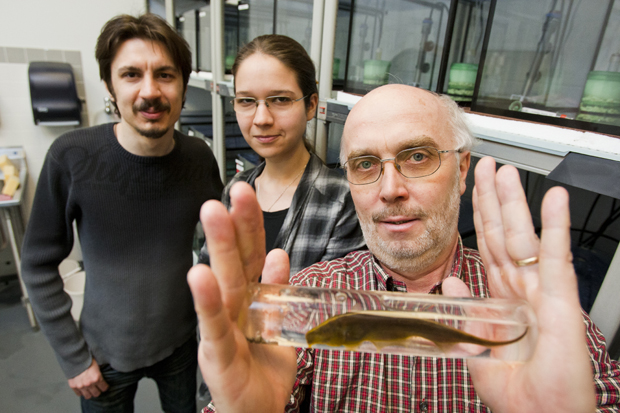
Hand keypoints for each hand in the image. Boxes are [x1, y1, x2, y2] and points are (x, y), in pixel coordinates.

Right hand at [67, 359, 108, 398]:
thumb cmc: (87, 360)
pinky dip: (81, 392)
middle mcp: (89, 384)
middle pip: (96, 394)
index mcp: (97, 378)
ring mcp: (81, 386)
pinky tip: (83, 388)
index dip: (104, 387)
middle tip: (97, 388)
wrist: (75, 358)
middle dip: (98, 391)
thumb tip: (103, 377)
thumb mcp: (97, 366)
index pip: (104, 388)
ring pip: (88, 396)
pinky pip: (79, 394)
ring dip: (90, 393)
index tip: (104, 386)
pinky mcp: (74, 386)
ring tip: (90, 389)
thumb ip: (99, 374)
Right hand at [187, 182, 296, 412]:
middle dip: (233, 225)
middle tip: (232, 192)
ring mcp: (223, 329)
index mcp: (249, 298)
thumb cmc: (264, 368)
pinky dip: (206, 301)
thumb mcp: (277, 322)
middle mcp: (233, 307)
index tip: (247, 191)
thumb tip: (278, 253)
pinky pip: (212, 325)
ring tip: (212, 215)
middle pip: (235, 261)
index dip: (250, 223)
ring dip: (218, 249)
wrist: (258, 411)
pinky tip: (198, 276)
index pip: (251, 253)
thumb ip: (277, 289)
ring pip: (222, 285)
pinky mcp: (217, 355)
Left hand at [458, 156, 594, 411]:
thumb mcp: (477, 347)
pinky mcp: (562, 300)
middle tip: (487, 166)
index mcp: (503, 297)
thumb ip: (464, 313)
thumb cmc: (518, 393)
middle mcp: (522, 289)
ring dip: (516, 202)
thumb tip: (450, 282)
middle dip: (494, 198)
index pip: (488, 244)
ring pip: (525, 236)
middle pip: (504, 233)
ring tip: (508, 172)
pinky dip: (555, 226)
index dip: (481, 214)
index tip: (475, 187)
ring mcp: (542, 291)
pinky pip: (555, 257)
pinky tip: (554, 200)